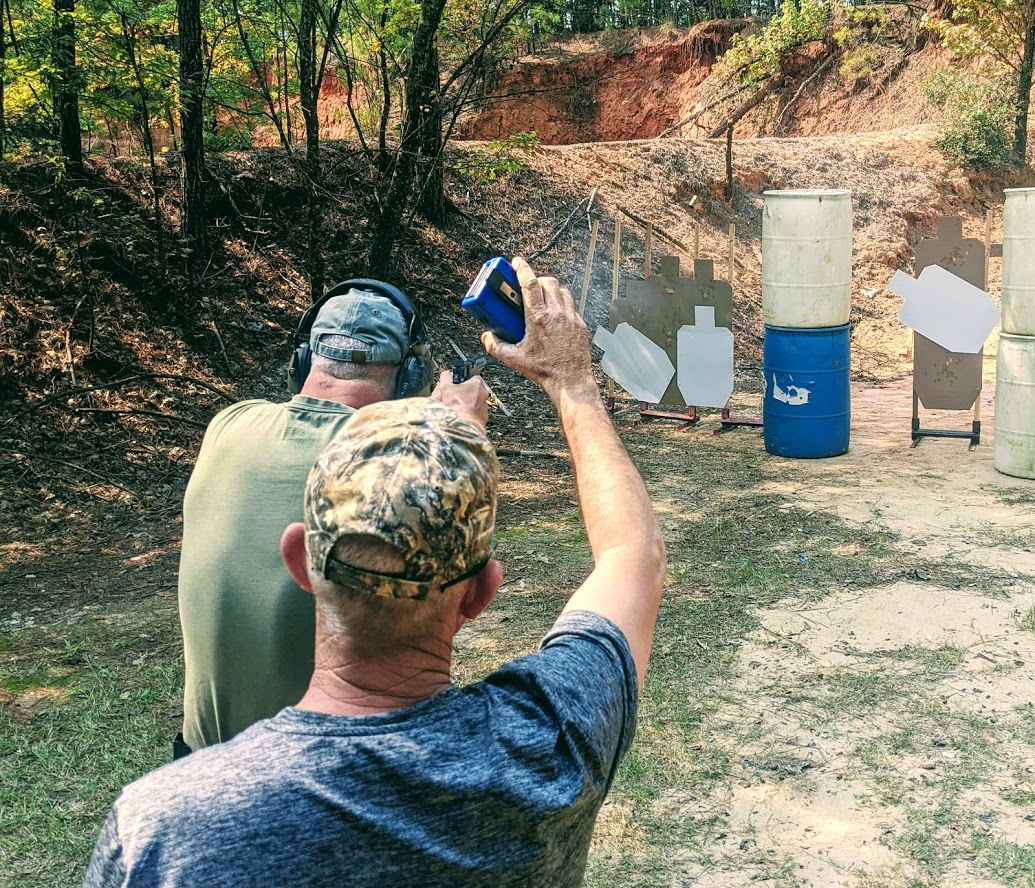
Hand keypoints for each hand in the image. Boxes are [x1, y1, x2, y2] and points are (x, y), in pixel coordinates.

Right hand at [431, 369, 488, 427]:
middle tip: (453, 397)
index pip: (472, 376)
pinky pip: (475, 413)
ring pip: (474, 402)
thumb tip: (446, 374)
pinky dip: (468, 414)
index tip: (456, 384)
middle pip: (472, 390)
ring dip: (466, 404)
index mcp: (477, 383)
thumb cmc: (457, 405)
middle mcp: (484, 394)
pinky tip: (460, 416)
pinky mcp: (483, 418)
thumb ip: (446, 377)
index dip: (462, 380)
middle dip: (464, 392)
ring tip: (456, 408)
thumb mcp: (446, 387)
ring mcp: (484, 407)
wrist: (464, 425)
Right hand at [481, 257, 594, 402]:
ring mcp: (571, 318)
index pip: (530, 283)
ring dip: (551, 290)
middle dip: (537, 280)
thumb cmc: (545, 371)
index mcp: (539, 318)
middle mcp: (557, 314)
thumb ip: (496, 346)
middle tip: (528, 287)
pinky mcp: (580, 325)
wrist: (570, 381)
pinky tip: (555, 316)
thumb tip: (486, 337)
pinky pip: (571, 306)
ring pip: (562, 291)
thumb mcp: (514, 359)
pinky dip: (562, 304)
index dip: (522, 268)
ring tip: (542, 300)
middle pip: (548, 282)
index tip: (517, 262)